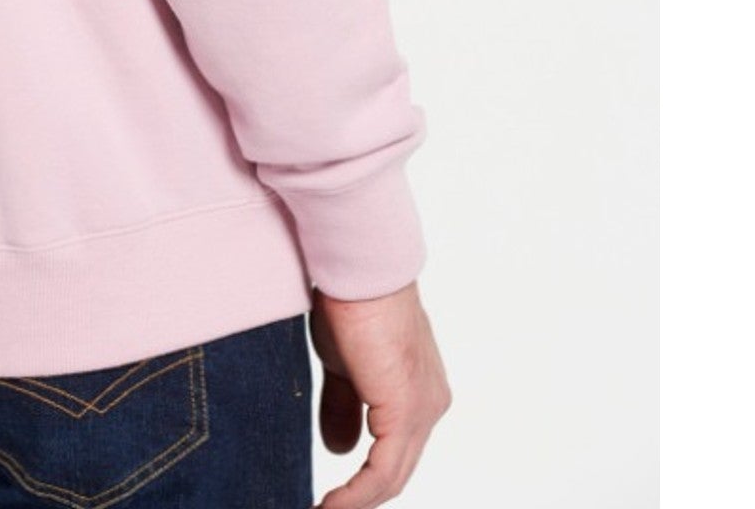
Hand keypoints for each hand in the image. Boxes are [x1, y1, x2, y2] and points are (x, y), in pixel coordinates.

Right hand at [309, 280, 451, 507]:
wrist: (358, 269)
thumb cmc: (350, 301)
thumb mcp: (342, 363)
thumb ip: (344, 406)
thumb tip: (340, 450)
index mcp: (420, 389)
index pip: (396, 448)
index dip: (364, 478)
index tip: (331, 496)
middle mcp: (431, 403)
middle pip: (396, 469)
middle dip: (361, 496)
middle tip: (324, 508)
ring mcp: (423, 409)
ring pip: (392, 476)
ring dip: (355, 502)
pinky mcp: (406, 411)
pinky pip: (383, 471)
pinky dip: (356, 496)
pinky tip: (330, 507)